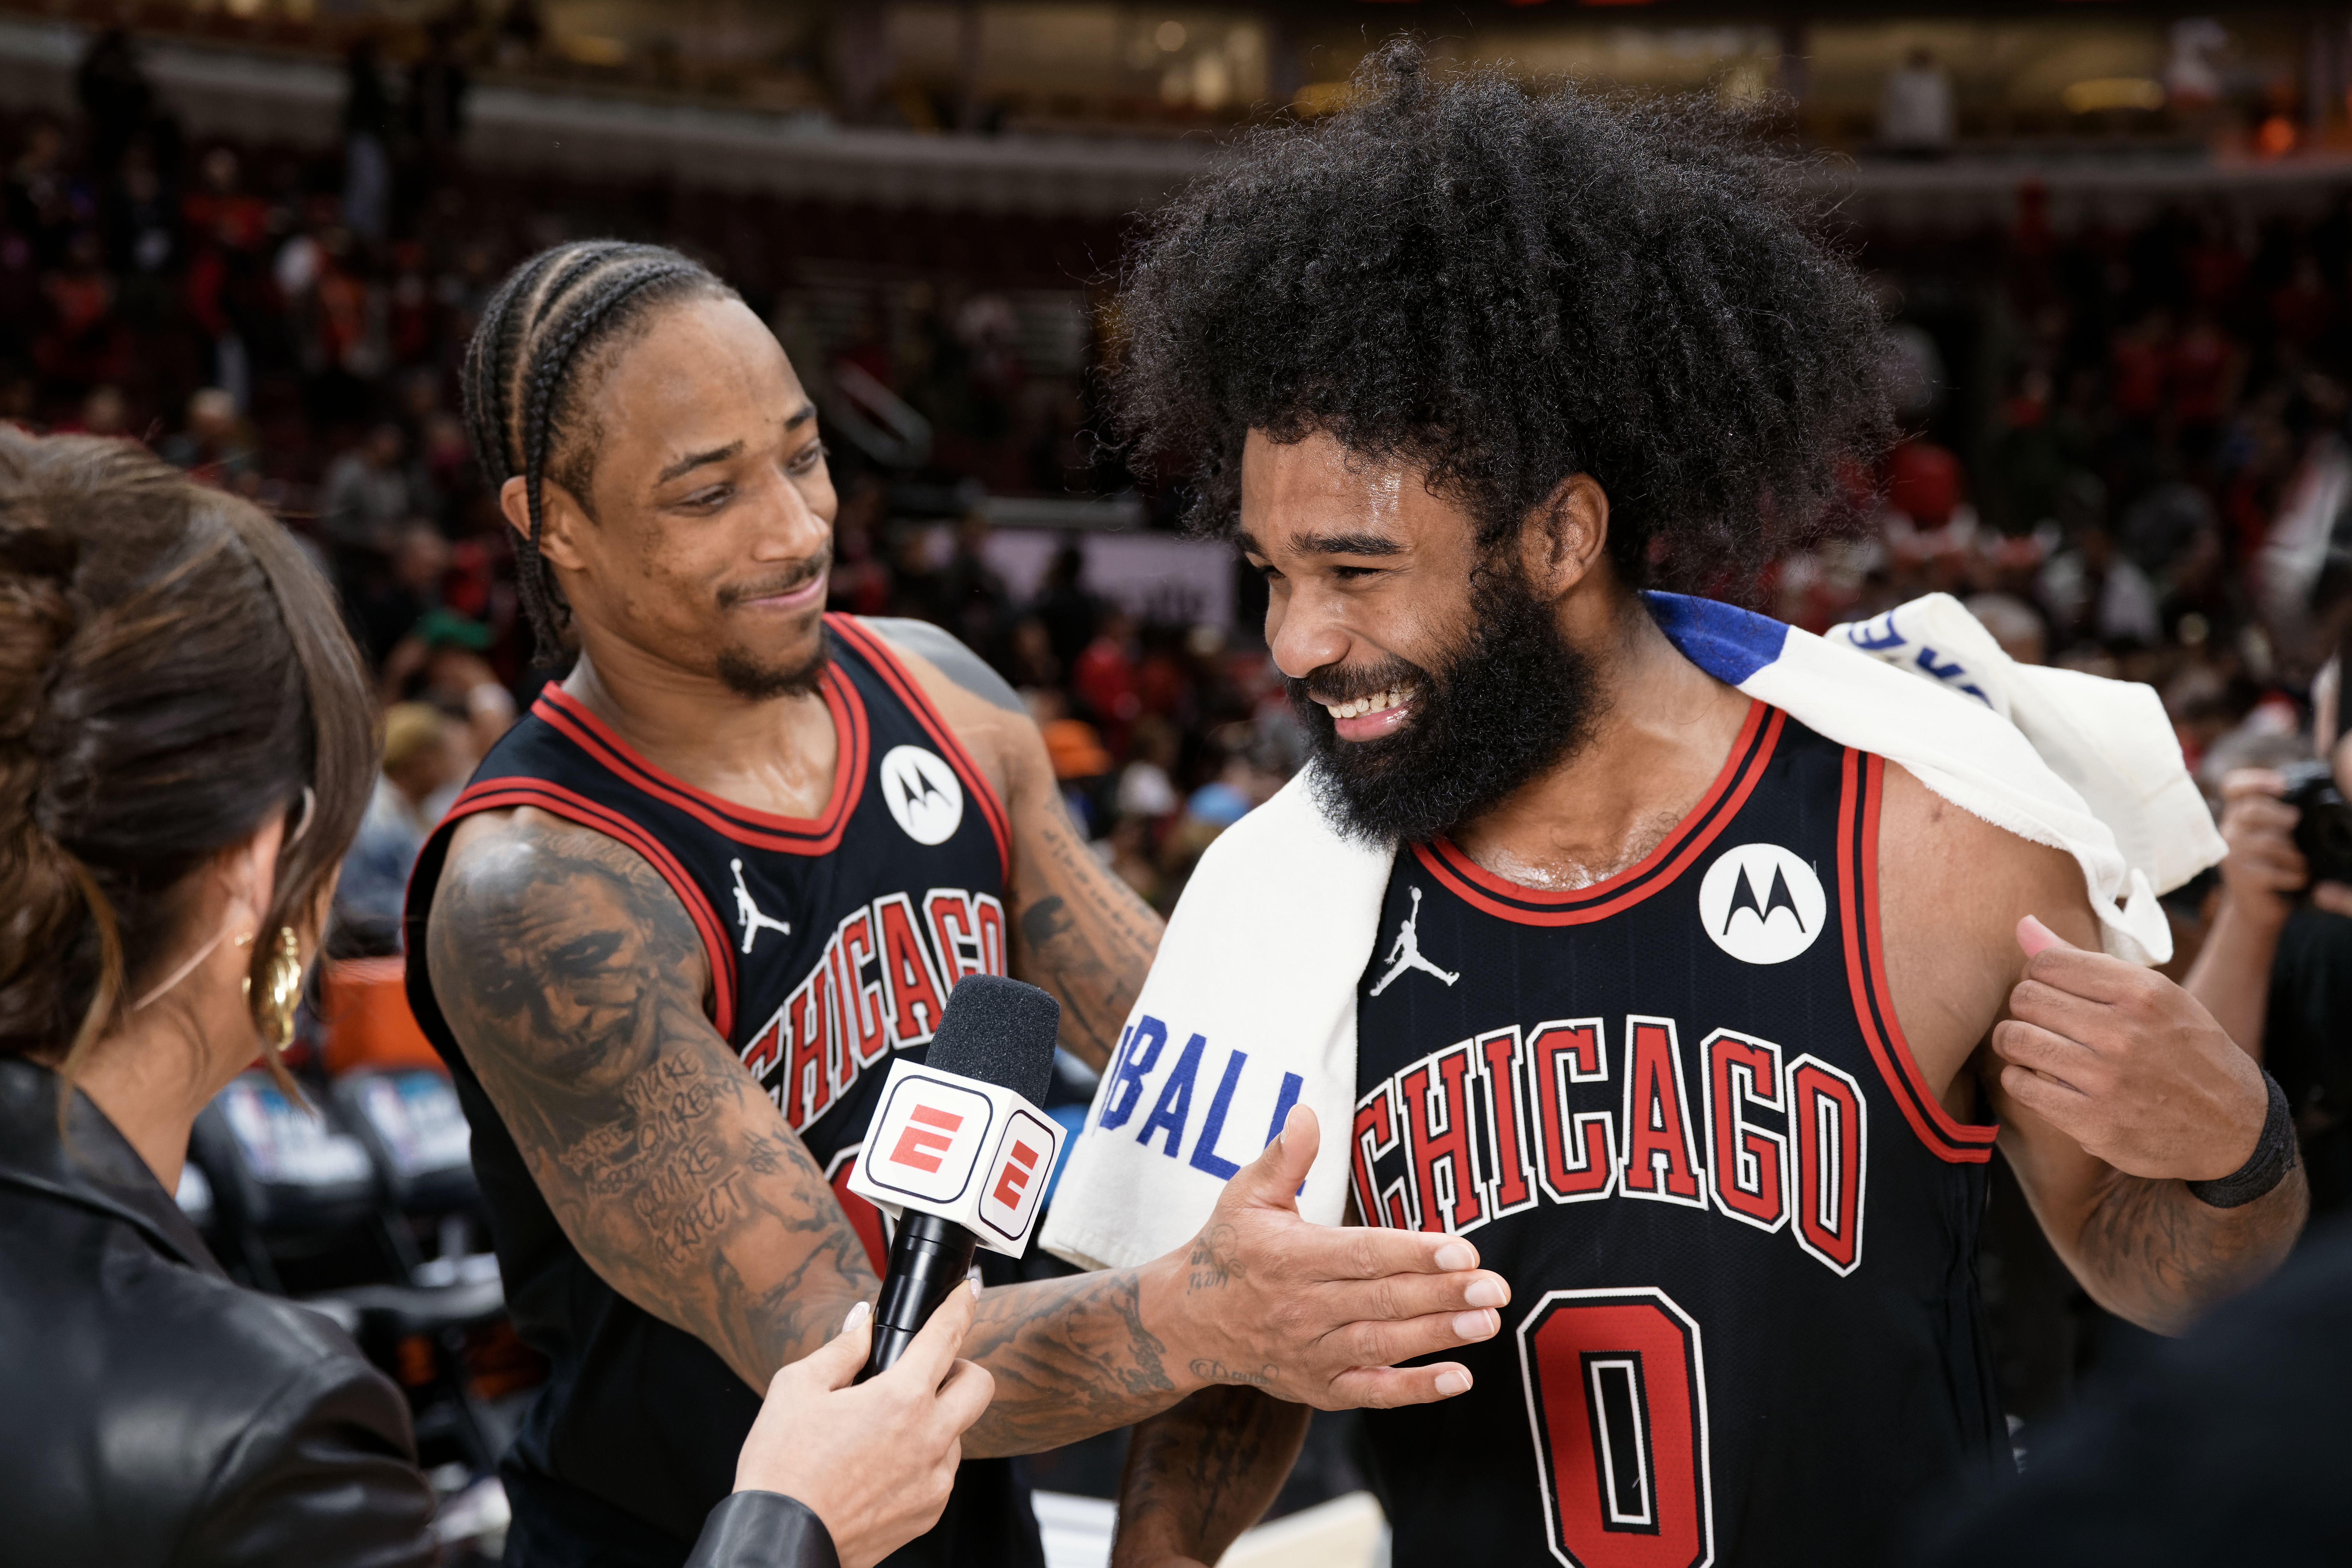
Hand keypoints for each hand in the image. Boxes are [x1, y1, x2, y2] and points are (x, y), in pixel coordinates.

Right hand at [734, 1284, 994, 1567]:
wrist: (780, 1541)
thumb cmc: (782, 1466)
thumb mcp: (797, 1388)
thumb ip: (841, 1349)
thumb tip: (863, 1322)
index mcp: (900, 1399)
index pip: (946, 1336)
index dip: (961, 1305)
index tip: (969, 1291)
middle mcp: (929, 1438)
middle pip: (979, 1385)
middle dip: (960, 1368)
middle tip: (926, 1371)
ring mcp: (934, 1479)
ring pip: (958, 1431)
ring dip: (936, 1419)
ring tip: (885, 1428)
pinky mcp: (929, 1511)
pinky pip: (941, 1471)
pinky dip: (923, 1458)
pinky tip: (882, 1462)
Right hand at [1154, 1105, 1509, 1410]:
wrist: (1187, 1323)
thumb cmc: (1228, 1248)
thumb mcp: (1245, 1196)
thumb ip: (1284, 1158)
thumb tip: (1307, 1110)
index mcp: (1289, 1257)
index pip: (1362, 1254)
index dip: (1413, 1253)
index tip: (1463, 1249)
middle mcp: (1302, 1308)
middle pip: (1383, 1300)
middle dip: (1443, 1294)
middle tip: (1496, 1287)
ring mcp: (1311, 1353)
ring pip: (1383, 1345)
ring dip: (1438, 1336)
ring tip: (1488, 1323)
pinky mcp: (1318, 1388)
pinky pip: (1372, 1392)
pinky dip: (1415, 1390)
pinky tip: (1460, 1377)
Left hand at [1992, 916, 2266, 1181]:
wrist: (2235, 1126)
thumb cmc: (2186, 1051)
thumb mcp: (2155, 997)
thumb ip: (2084, 962)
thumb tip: (2024, 925)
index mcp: (2143, 993)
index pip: (2047, 962)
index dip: (2039, 974)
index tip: (2053, 989)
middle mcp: (2124, 1034)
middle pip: (2026, 998)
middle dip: (2025, 1007)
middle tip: (2043, 1020)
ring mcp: (2107, 1081)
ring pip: (2015, 1039)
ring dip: (2014, 1041)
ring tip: (2033, 1045)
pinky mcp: (2093, 1123)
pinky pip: (2020, 1086)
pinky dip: (2019, 1079)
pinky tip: (2039, 1079)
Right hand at [2214, 768, 2351, 923]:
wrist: (2256, 907)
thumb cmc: (2272, 868)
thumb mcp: (2272, 837)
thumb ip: (2278, 818)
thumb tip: (2300, 808)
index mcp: (2237, 818)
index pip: (2233, 787)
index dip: (2255, 780)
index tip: (2282, 786)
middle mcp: (2229, 833)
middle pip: (2251, 810)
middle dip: (2280, 814)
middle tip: (2296, 821)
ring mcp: (2232, 856)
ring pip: (2268, 843)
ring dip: (2294, 855)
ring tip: (2302, 863)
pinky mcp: (2242, 878)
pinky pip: (2275, 871)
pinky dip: (2295, 876)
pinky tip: (2299, 879)